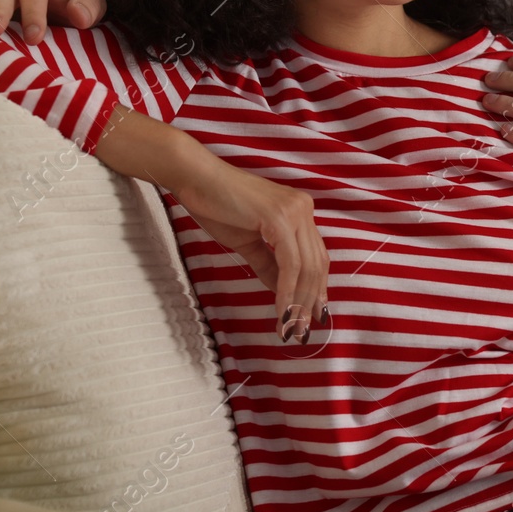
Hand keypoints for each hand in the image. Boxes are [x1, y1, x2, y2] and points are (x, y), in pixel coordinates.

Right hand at [175, 163, 330, 342]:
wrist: (195, 179)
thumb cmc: (217, 205)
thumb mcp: (249, 243)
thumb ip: (269, 266)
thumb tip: (282, 293)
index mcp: (300, 212)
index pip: (317, 257)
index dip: (316, 289)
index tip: (310, 317)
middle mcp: (304, 209)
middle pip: (316, 265)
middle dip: (309, 303)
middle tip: (299, 332)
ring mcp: (295, 211)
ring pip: (307, 267)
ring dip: (298, 303)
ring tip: (289, 328)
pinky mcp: (281, 218)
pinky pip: (290, 264)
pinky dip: (286, 291)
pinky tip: (280, 311)